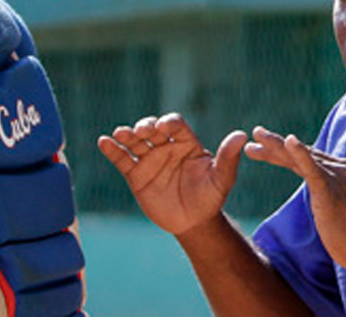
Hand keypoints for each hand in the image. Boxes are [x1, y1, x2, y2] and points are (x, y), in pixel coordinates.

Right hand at [98, 114, 246, 235]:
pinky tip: (104, 142)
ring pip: (135, 142)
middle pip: (152, 130)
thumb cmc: (210, 198)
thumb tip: (242, 135)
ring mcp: (149, 160)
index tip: (165, 127)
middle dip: (145, 127)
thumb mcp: (222, 179)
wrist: (193, 222)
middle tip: (141, 131)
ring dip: (126, 135)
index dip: (169, 123)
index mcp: (186, 143)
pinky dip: (112, 150)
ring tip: (120, 133)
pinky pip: (122, 159)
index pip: (175, 126)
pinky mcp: (136, 175)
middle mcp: (166, 147)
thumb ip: (228, 158)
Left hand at [244, 126, 345, 273]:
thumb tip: (319, 193)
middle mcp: (338, 167)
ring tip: (257, 136)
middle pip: (300, 153)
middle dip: (274, 145)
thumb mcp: (337, 206)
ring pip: (300, 157)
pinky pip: (312, 168)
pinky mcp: (330, 189)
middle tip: (255, 133)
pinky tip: (288, 141)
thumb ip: (326, 193)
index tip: (261, 148)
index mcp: (339, 170)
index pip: (305, 157)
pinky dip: (300, 153)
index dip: (282, 151)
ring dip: (276, 145)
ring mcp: (335, 176)